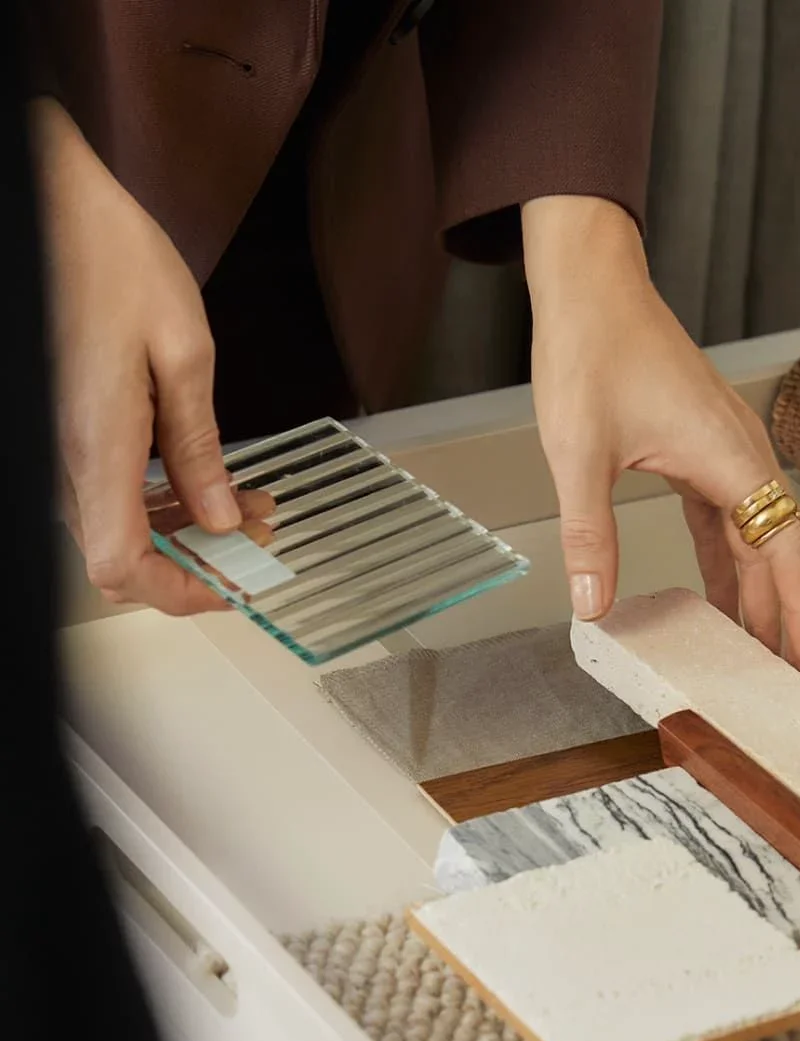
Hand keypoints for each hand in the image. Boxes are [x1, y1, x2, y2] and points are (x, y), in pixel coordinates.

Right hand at [32, 98, 270, 614]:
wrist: (56, 206)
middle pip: (120, 558)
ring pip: (119, 528)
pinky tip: (206, 477)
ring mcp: (64, 448)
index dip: (178, 592)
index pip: (120, 566)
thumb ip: (199, 445)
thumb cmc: (112, 258)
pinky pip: (113, 492)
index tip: (232, 582)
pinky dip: (163, 499)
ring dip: (185, 529)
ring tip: (249, 503)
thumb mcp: (182, 351)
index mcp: (96, 446)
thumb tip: (220, 516)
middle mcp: (69, 459)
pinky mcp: (71, 430)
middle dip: (197, 560)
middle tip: (259, 533)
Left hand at [522, 196, 799, 680]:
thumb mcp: (579, 454)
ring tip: (757, 653)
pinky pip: (728, 521)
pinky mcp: (702, 451)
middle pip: (784, 551)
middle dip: (790, 617)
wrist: (591, 289)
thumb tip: (592, 602)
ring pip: (758, 539)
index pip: (786, 550)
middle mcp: (741, 455)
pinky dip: (730, 565)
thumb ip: (589, 535)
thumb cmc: (593, 350)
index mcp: (729, 457)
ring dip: (760, 596)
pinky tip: (722, 599)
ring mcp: (725, 453)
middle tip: (790, 679)